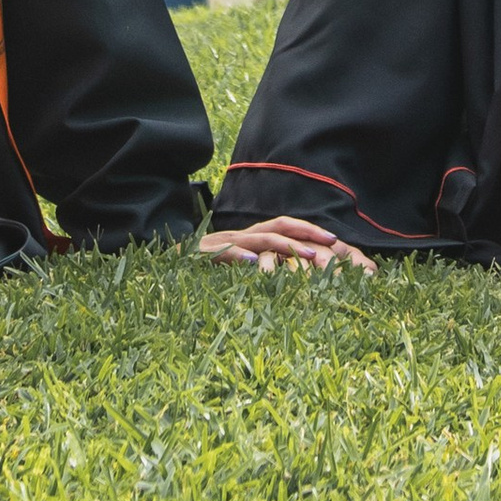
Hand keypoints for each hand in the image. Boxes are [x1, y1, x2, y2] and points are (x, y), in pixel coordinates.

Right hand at [199, 212, 375, 276]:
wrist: (165, 262)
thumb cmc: (202, 267)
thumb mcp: (236, 265)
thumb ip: (258, 265)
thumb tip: (285, 274)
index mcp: (250, 237)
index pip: (284, 227)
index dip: (309, 231)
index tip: (335, 241)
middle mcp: (242, 235)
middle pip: (280, 225)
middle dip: (308, 233)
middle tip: (332, 244)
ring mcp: (225, 242)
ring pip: (260, 238)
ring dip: (286, 246)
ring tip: (308, 256)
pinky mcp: (206, 254)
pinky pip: (226, 253)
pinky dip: (240, 256)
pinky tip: (254, 264)